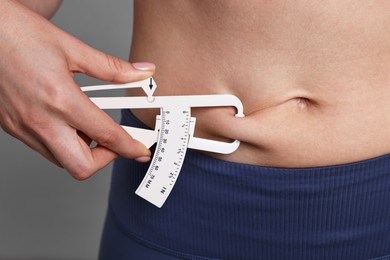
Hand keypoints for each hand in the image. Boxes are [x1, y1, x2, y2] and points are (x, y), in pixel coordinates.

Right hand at [0, 0, 154, 179]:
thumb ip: (112, 68)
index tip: (140, 151)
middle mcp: (40, 121)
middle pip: (81, 167)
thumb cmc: (18, 34)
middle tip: (113, 141)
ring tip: (88, 123)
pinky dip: (62, 142)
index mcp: (60, 99)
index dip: (129, 147)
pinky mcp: (12, 128)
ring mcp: (23, 128)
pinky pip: (44, 148)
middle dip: (104, 159)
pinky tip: (67, 120)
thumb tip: (140, 72)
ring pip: (61, 160)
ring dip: (82, 150)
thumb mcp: (73, 48)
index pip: (106, 136)